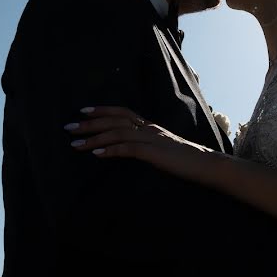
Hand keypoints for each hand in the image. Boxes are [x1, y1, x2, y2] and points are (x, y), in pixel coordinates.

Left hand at [65, 106, 218, 183]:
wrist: (207, 166)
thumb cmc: (187, 162)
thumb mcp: (164, 151)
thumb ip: (148, 147)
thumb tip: (130, 150)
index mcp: (151, 126)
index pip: (123, 112)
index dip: (102, 110)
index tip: (83, 112)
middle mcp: (149, 128)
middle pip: (115, 119)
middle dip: (90, 123)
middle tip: (69, 127)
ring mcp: (152, 139)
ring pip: (117, 132)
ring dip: (94, 137)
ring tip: (75, 144)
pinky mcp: (154, 152)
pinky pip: (128, 148)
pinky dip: (110, 149)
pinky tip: (96, 154)